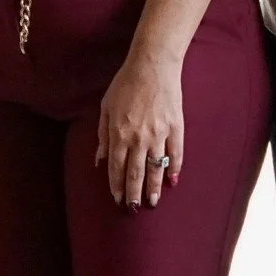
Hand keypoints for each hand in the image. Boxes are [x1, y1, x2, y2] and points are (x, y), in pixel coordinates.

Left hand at [94, 50, 184, 209]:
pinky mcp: (176, 129)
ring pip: (156, 168)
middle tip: (133, 209)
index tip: (117, 199)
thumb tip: (99, 160)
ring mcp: (159, 134)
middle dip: (134, 194)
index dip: (116, 185)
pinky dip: (175, 169)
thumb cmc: (125, 84)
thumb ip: (103, 135)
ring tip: (152, 203)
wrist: (152, 66)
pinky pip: (176, 154)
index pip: (116, 167)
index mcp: (119, 133)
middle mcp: (139, 138)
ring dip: (154, 188)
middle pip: (136, 173)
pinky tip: (173, 181)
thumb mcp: (106, 107)